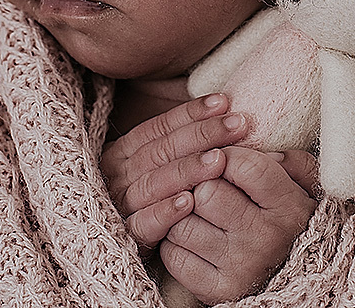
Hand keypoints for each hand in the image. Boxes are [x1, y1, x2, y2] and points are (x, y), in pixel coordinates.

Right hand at [101, 94, 249, 248]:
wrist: (120, 250)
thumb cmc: (154, 200)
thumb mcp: (160, 166)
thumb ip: (184, 143)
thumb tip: (230, 117)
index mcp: (124, 152)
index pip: (158, 127)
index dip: (191, 113)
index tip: (224, 103)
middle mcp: (118, 174)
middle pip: (160, 150)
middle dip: (201, 135)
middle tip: (236, 126)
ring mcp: (120, 205)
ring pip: (153, 184)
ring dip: (188, 170)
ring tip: (220, 160)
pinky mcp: (127, 237)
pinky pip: (144, 223)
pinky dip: (165, 212)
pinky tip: (189, 203)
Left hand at [160, 147, 317, 304]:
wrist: (302, 281)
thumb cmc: (296, 223)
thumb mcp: (307, 186)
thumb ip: (292, 161)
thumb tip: (264, 152)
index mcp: (288, 208)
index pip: (243, 166)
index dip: (226, 155)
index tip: (224, 158)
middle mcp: (264, 239)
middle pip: (206, 193)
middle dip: (202, 184)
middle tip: (210, 188)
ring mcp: (240, 268)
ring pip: (183, 223)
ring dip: (184, 215)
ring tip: (201, 215)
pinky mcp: (217, 291)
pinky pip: (174, 256)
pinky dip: (176, 245)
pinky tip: (194, 240)